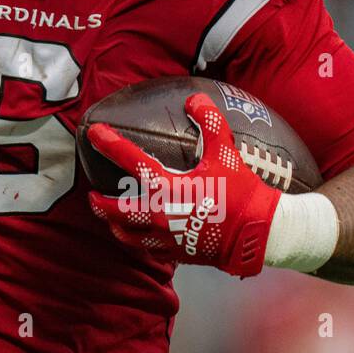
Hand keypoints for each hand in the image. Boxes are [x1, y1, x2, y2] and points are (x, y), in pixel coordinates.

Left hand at [86, 93, 280, 276]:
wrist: (261, 232)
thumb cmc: (243, 191)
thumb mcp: (226, 152)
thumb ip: (209, 122)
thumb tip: (194, 99)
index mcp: (168, 187)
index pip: (130, 160)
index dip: (109, 143)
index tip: (94, 133)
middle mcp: (161, 215)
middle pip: (117, 210)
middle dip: (101, 202)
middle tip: (91, 195)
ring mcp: (168, 238)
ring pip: (129, 235)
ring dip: (115, 225)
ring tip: (109, 220)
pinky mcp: (180, 254)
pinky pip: (150, 250)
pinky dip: (139, 242)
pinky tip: (138, 237)